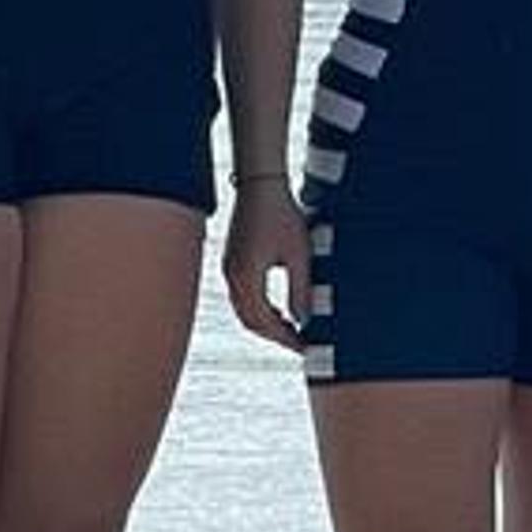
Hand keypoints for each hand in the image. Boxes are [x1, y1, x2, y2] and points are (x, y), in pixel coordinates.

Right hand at [221, 179, 311, 351]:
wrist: (260, 185)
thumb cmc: (282, 214)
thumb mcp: (299, 253)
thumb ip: (301, 289)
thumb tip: (303, 320)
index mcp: (246, 277)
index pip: (263, 321)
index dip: (284, 337)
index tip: (303, 347)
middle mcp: (231, 277)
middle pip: (249, 321)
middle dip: (274, 336)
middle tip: (299, 344)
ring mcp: (228, 270)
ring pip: (244, 311)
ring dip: (266, 324)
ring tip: (293, 332)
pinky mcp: (232, 262)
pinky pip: (242, 297)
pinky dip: (260, 310)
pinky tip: (280, 311)